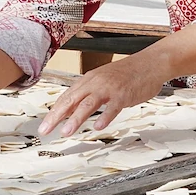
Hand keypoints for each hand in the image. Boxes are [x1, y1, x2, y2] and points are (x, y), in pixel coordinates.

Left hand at [38, 54, 167, 136]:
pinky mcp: (124, 94)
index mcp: (90, 80)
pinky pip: (113, 107)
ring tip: (66, 132)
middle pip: (73, 99)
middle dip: (57, 116)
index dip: (54, 111)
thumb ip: (89, 93)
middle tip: (46, 130)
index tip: (45, 125)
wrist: (150, 63)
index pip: (67, 97)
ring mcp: (110, 88)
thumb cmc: (128, 73)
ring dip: (76, 118)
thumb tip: (73, 109)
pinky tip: (98, 126)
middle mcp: (97, 82)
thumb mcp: (104, 80)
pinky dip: (105, 116)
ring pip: (89, 103)